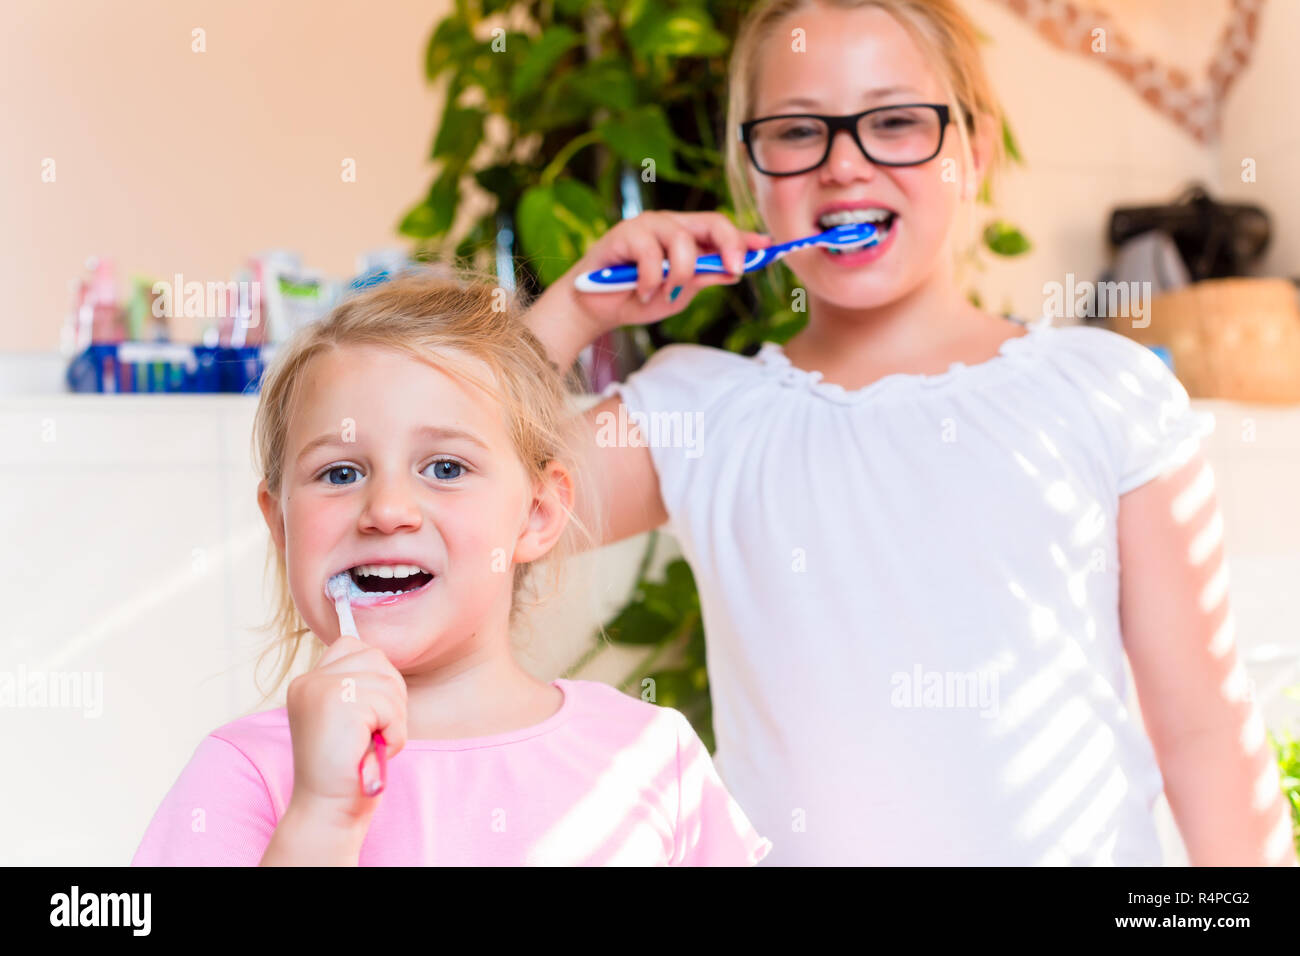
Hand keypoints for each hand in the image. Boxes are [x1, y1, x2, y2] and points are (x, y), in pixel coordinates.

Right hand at [283, 635, 407, 825]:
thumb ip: (358, 686)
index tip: (369, 713)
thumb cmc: (346, 768)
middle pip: (376, 659)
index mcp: (307, 682)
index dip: (376, 676)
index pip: (354, 646)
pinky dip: (395, 733)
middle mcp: (309, 681)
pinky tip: (373, 752)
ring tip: (372, 744)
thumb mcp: (348, 718)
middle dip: (390, 695)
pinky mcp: (339, 703)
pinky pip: (391, 707)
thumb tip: (386, 663)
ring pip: (388, 684)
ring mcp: (321, 689)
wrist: (328, 809)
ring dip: (394, 719)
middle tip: (375, 730)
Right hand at [565, 210, 770, 333]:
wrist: (595, 310)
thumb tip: (736, 269)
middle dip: (730, 245)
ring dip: (679, 276)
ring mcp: (647, 226)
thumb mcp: (680, 293)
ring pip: (683, 242)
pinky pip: (652, 255)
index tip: (769, 249)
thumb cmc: (636, 298)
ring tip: (664, 294)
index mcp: (686, 237)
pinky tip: (642, 291)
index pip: (722, 230)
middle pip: (712, 222)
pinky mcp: (624, 233)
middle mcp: (670, 226)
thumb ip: (704, 277)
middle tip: (736, 270)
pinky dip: (652, 280)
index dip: (746, 238)